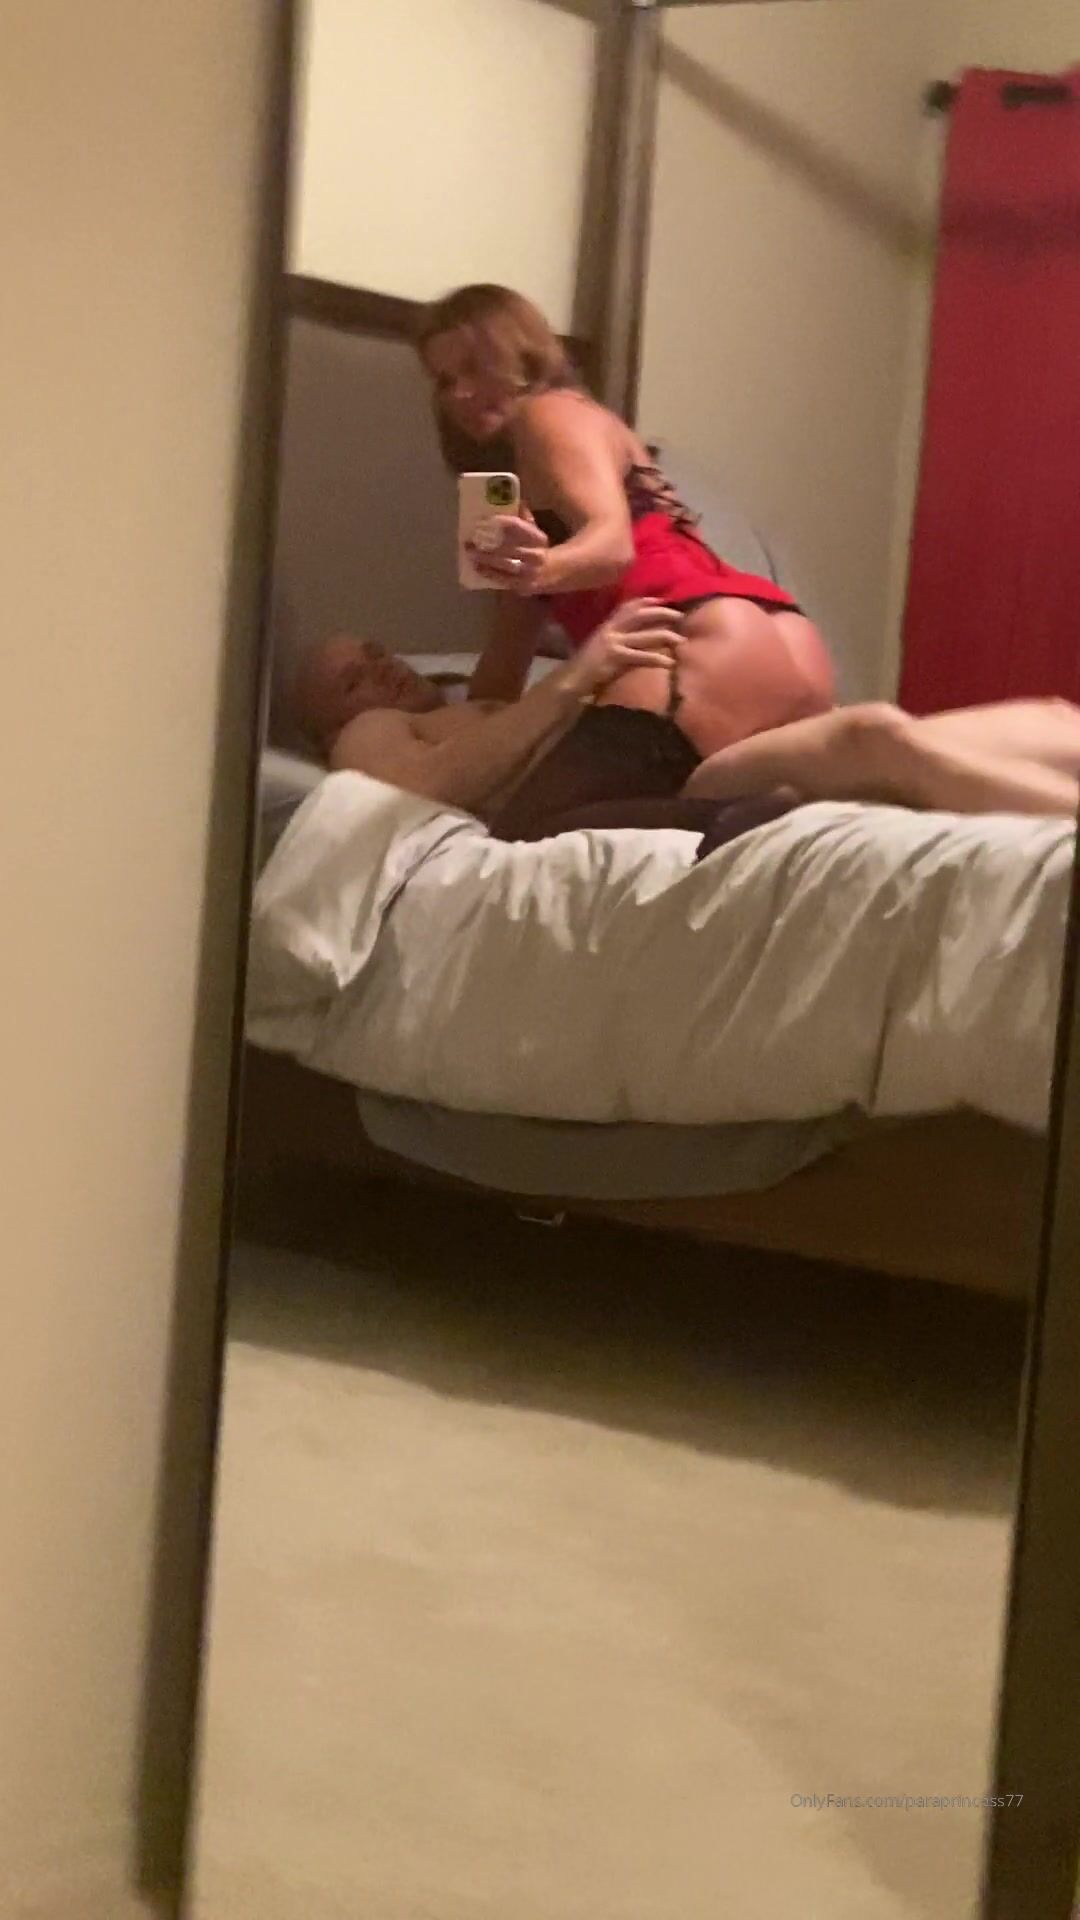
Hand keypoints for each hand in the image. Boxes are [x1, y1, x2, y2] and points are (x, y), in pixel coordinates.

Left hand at [467, 514, 548, 593]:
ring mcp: (530, 573)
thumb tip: (513, 501)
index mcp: (539, 539)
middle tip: (469, 542)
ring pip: (505, 567)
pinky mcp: (524, 587)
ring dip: (486, 561)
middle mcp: (536, 556)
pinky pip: (504, 580)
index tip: (485, 520)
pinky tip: (478, 568)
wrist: (555, 574)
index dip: (502, 522)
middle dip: (488, 546)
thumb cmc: (539, 549)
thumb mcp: (535, 533)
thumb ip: (524, 519)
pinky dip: (490, 574)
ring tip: (470, 556)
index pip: (518, 526)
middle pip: (509, 549)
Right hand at [560, 599, 683, 698]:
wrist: (573, 679)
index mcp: (608, 625)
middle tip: (680, 616)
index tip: (663, 600)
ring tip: (681, 641)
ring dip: (665, 636)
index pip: (629, 606)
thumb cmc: (590, 665)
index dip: (647, 601)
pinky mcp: (616, 658)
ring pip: (645, 636)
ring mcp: (613, 643)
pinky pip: (642, 657)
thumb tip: (643, 634)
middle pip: (640, 615)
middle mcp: (611, 629)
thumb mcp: (603, 644)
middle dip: (662, 613)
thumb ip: (619, 636)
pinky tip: (669, 662)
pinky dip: (657, 659)